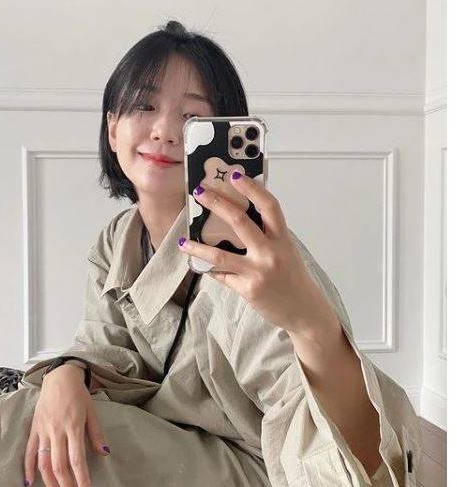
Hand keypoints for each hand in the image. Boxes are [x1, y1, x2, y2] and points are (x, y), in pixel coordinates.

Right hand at [23, 364, 110, 486]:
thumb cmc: (78, 395)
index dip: (81, 478)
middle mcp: (56, 431)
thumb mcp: (92, 411)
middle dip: (66, 486)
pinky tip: (30, 483)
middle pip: (59, 465)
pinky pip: (28, 451)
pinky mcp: (34, 429)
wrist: (59, 377)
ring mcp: (42, 430)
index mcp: (73, 426)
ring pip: (43, 462)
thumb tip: (104, 454)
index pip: (77, 459)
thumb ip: (96, 433)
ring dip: (49, 483)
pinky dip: (28, 468)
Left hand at [178, 172, 337, 337]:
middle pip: (240, 222)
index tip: (235, 175)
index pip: (269, 206)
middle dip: (217, 204)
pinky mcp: (247, 289)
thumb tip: (235, 217)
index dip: (252, 188)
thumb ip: (266, 235)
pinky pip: (222, 276)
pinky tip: (199, 265)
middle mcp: (271, 253)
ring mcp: (257, 272)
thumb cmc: (292, 278)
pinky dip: (210, 270)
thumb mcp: (285, 251)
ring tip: (183, 242)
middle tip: (200, 193)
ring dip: (198, 247)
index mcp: (282, 239)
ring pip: (220, 255)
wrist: (304, 311)